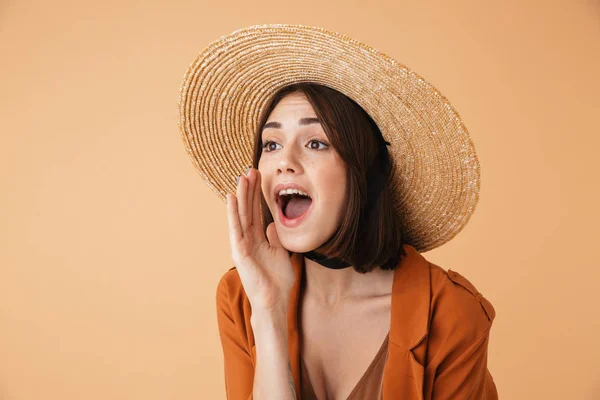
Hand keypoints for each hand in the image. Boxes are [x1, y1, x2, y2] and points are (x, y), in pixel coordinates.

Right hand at [226, 167, 295, 312]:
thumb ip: (276, 238)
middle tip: (250, 169)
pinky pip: (235, 228)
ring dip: (240, 196)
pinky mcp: (239, 251)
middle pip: (247, 209)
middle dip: (249, 189)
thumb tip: (273, 224)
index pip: (256, 211)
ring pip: (240, 215)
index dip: (257, 194)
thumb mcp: (281, 253)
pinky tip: (231, 198)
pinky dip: (233, 213)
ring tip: (241, 177)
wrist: (274, 300)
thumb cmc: (277, 281)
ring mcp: (242, 244)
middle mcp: (247, 239)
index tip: (259, 177)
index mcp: (258, 239)